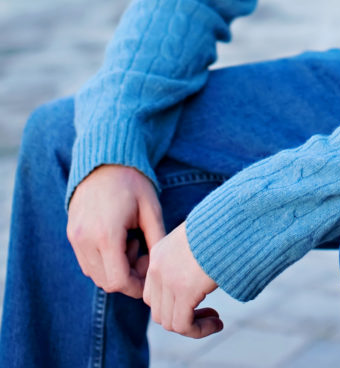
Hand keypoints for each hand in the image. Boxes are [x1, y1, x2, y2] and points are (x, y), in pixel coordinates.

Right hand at [67, 164, 164, 298]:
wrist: (105, 160)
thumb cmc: (132, 182)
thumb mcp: (151, 209)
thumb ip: (157, 240)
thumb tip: (162, 268)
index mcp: (107, 235)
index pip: (118, 281)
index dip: (136, 286)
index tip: (149, 277)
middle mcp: (85, 240)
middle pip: (105, 281)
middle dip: (127, 277)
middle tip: (143, 256)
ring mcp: (75, 238)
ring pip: (94, 273)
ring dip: (114, 269)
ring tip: (131, 244)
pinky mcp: (71, 234)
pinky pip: (86, 261)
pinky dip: (103, 260)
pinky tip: (118, 240)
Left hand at [143, 222, 221, 337]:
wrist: (229, 220)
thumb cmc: (220, 226)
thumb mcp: (196, 239)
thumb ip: (188, 258)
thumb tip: (198, 276)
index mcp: (158, 254)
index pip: (152, 294)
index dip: (172, 305)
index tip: (196, 302)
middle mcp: (158, 269)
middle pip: (159, 311)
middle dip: (182, 317)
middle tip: (208, 314)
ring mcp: (169, 281)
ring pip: (170, 323)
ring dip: (193, 327)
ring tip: (215, 320)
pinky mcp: (185, 291)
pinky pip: (184, 325)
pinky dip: (200, 330)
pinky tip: (218, 324)